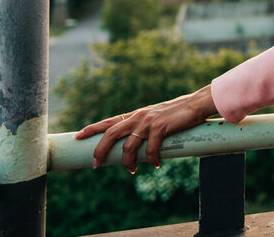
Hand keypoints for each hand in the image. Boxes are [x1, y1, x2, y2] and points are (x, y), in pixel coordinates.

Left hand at [74, 85, 218, 172]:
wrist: (195, 104)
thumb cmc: (177, 114)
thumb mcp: (156, 118)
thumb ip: (144, 127)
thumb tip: (137, 145)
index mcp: (135, 115)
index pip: (108, 121)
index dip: (92, 129)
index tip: (77, 136)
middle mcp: (138, 116)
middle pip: (111, 134)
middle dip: (100, 150)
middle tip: (96, 164)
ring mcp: (148, 121)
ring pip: (128, 145)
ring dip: (127, 161)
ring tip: (131, 170)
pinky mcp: (160, 127)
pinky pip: (150, 148)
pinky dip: (151, 159)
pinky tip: (156, 164)